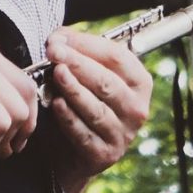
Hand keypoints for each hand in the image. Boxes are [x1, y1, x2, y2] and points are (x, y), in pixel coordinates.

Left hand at [45, 27, 151, 192]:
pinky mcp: (104, 155)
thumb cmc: (81, 105)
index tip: (60, 38)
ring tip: (56, 74)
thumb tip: (58, 38)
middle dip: (78, 64)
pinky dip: (69, 118)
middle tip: (53, 52)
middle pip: (107, 82)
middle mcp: (136, 109)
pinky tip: (55, 104)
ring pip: (97, 109)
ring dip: (74, 89)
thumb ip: (77, 54)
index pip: (117, 57)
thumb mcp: (86, 77)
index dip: (87, 44)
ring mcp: (123, 134)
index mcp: (139, 83)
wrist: (71, 153)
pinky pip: (85, 134)